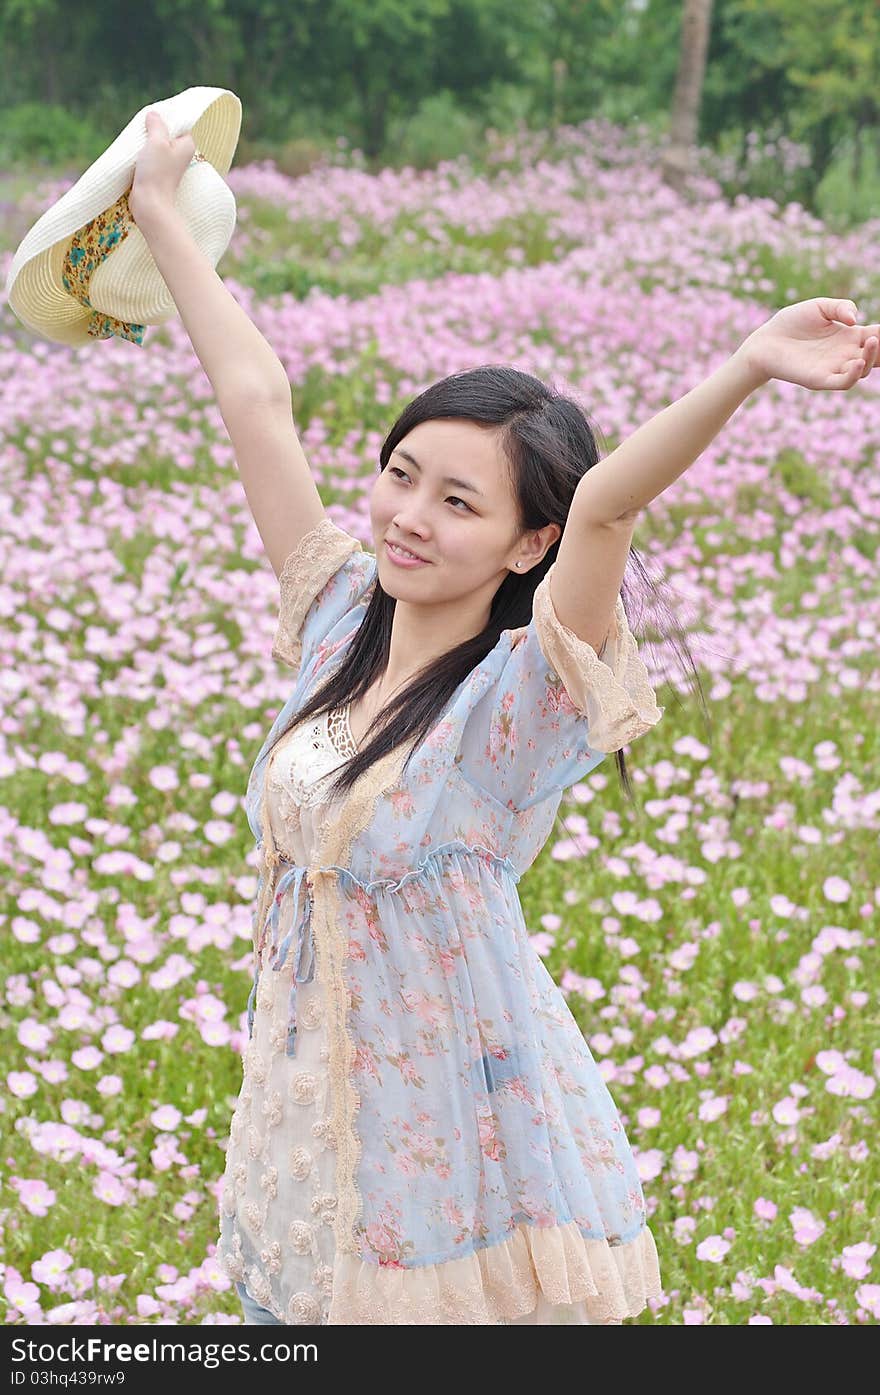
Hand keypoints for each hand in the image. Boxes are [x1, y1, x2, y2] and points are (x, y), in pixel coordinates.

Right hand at [129, 110, 194, 226]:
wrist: (150, 203)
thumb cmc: (156, 172)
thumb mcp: (157, 142)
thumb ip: (157, 125)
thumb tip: (153, 114)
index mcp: (187, 145)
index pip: (178, 124)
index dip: (165, 119)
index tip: (151, 120)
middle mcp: (181, 155)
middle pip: (166, 134)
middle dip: (153, 131)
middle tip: (141, 129)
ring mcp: (170, 165)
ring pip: (157, 146)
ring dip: (146, 143)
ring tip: (137, 141)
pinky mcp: (160, 173)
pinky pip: (152, 157)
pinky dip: (144, 154)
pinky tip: (135, 154)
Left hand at [739, 297, 878, 390]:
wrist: (765, 341)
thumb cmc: (791, 323)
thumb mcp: (820, 307)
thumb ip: (841, 307)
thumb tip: (855, 319)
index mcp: (849, 337)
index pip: (877, 336)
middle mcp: (845, 355)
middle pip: (875, 356)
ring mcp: (834, 368)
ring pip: (862, 370)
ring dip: (871, 357)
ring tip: (872, 342)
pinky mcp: (819, 379)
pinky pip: (842, 383)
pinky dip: (853, 375)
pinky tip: (858, 362)